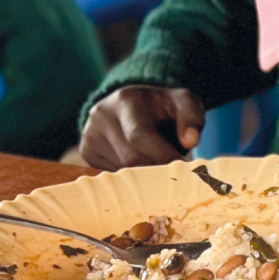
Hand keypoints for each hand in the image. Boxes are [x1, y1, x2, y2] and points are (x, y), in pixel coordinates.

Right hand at [81, 85, 203, 168]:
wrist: (132, 104)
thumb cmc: (162, 107)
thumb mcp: (182, 102)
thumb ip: (192, 117)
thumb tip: (190, 141)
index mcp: (125, 100)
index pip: (140, 135)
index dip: (163, 155)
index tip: (183, 168)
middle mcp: (101, 116)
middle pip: (130, 158)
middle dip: (156, 171)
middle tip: (174, 176)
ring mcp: (90, 135)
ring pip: (120, 172)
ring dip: (144, 177)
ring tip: (158, 169)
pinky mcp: (86, 153)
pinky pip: (111, 176)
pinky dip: (129, 180)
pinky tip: (141, 169)